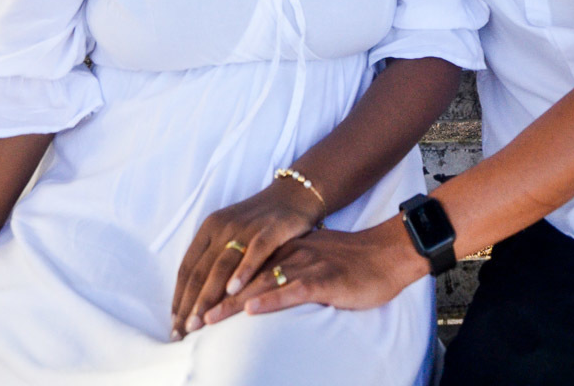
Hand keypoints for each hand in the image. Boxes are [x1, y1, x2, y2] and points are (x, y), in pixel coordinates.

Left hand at [170, 181, 320, 339]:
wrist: (293, 194)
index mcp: (210, 228)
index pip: (187, 268)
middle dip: (190, 305)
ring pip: (222, 265)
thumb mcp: (230, 234)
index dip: (179, 297)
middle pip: (200, 271)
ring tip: (201, 322)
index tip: (174, 324)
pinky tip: (234, 291)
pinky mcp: (271, 229)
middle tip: (182, 333)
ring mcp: (246, 227)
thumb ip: (214, 260)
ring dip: (209, 295)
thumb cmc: (259, 222)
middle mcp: (224, 226)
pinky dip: (242, 271)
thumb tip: (193, 299)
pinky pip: (254, 252)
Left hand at [202, 218, 427, 324]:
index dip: (212, 288)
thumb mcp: (312, 261)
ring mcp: (306, 264)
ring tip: (206, 320)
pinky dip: (271, 298)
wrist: (387, 255)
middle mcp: (289, 254)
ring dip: (232, 303)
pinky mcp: (324, 279)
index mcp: (284, 250)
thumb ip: (286, 270)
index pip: (240, 267)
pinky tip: (253, 308)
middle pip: (244, 275)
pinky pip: (292, 289)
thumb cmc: (352, 265)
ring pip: (260, 283)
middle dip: (212, 299)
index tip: (188, 310)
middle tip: (186, 322)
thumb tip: (261, 289)